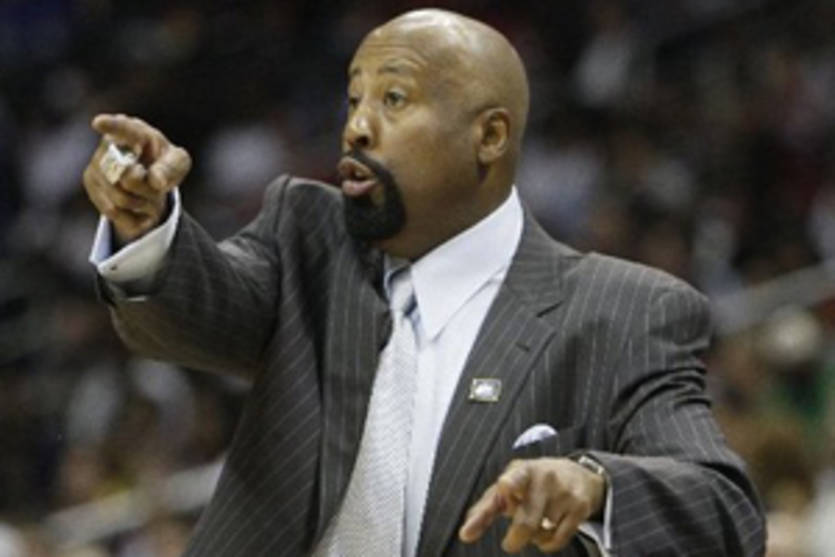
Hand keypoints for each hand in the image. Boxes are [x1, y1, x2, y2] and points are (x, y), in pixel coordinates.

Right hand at [82, 114, 191, 244]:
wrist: (149, 178)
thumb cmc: (165, 162)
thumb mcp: (177, 163)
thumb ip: (170, 168)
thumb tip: (156, 180)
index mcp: (135, 131)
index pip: (122, 127)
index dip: (110, 126)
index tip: (98, 123)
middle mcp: (109, 144)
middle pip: (127, 178)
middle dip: (148, 190)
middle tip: (158, 187)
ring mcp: (96, 165)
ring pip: (120, 199)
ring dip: (142, 204)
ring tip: (149, 196)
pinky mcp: (90, 185)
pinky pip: (113, 212)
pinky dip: (132, 216)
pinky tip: (138, 206)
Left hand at [459, 457, 605, 553]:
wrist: (578, 473)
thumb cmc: (533, 482)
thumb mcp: (511, 483)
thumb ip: (488, 505)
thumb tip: (465, 533)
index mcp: (522, 471)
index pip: (514, 477)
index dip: (509, 483)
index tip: (504, 488)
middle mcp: (544, 479)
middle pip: (526, 522)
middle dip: (515, 539)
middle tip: (509, 544)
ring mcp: (564, 493)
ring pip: (541, 533)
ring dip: (533, 538)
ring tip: (535, 525)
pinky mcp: (580, 508)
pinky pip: (558, 539)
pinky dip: (548, 544)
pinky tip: (547, 533)